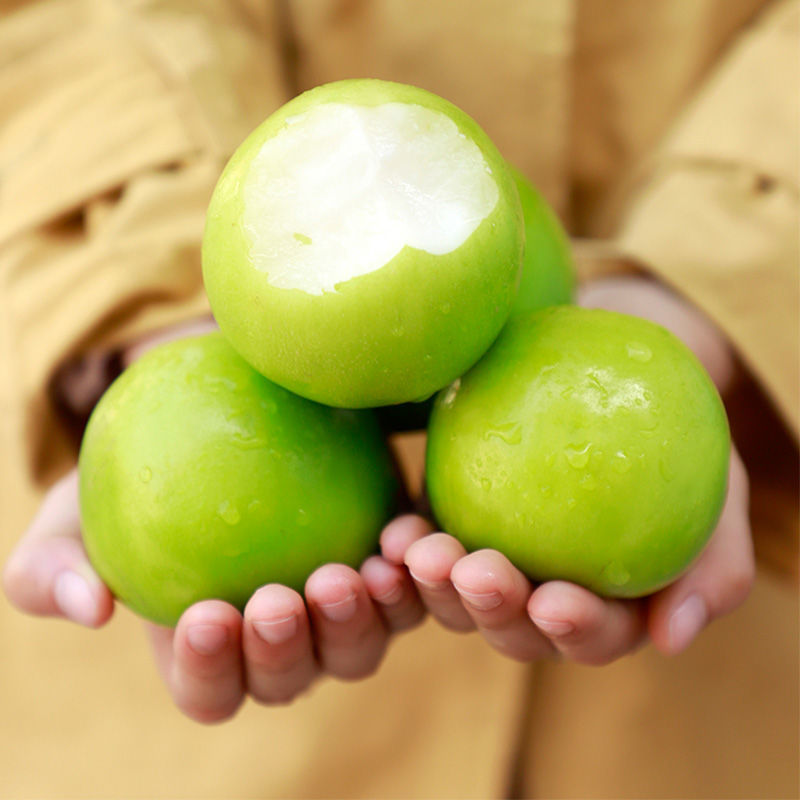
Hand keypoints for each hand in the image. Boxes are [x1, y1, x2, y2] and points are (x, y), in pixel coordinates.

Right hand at [2, 470, 431, 721]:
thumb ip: (53, 566)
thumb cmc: (143, 472)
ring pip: (363, 643)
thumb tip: (90, 611)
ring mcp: (343, 605)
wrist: (227, 416)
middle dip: (289, 650)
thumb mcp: (74, 511)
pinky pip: (415, 584)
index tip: (201, 616)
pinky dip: (414, 569)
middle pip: (296, 677)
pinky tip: (403, 534)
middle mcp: (287, 638)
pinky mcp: (388, 560)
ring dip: (363, 620)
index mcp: (215, 648)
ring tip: (353, 572)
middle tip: (279, 596)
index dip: (209, 671)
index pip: (212, 689)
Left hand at [384, 275, 754, 665]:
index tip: (555, 601)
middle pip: (511, 628)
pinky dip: (401, 549)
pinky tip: (390, 535)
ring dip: (433, 585)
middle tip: (474, 570)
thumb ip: (711, 564)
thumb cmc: (677, 435)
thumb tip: (670, 638)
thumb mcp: (720, 489)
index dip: (574, 630)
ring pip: (453, 598)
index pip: (590, 636)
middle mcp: (538, 598)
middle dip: (490, 608)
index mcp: (604, 607)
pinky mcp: (447, 524)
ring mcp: (487, 564)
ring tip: (417, 550)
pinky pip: (417, 548)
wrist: (614, 373)